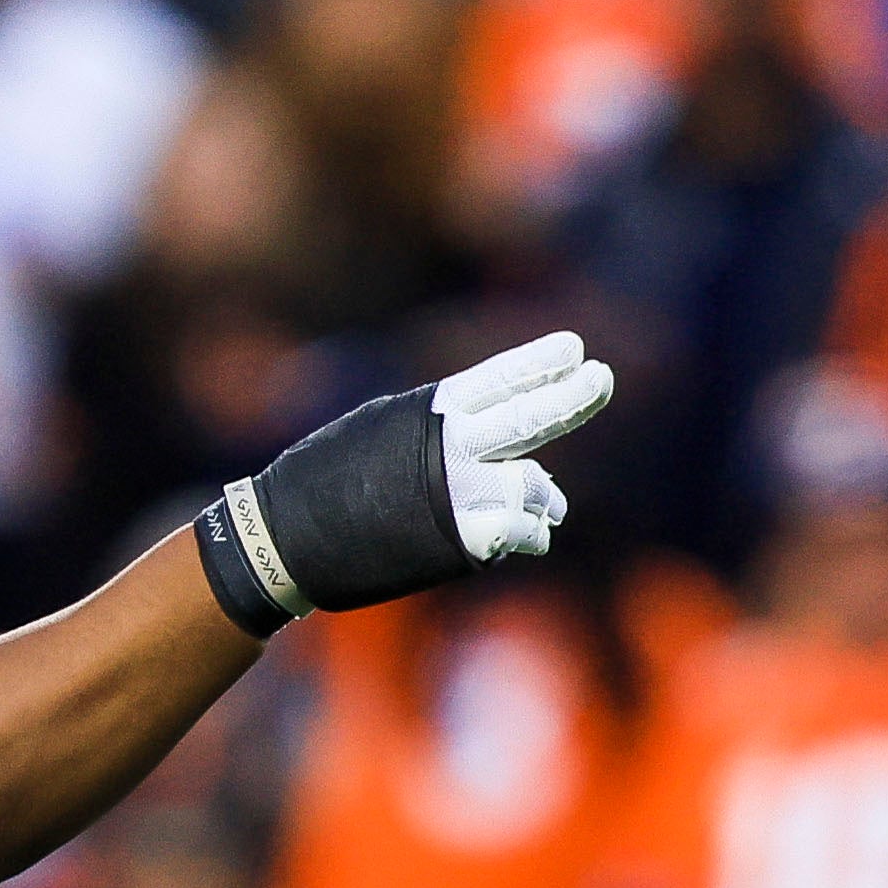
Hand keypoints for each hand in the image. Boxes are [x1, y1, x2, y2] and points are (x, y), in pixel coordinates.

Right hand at [193, 330, 612, 635]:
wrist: (285, 540)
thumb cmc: (323, 486)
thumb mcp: (382, 433)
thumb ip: (443, 434)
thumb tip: (505, 456)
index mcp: (431, 412)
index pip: (498, 379)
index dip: (538, 362)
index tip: (575, 347)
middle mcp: (453, 445)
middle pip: (530, 416)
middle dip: (573, 398)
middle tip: (601, 379)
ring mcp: (463, 491)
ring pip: (536, 487)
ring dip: (543, 499)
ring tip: (545, 508)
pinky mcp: (467, 538)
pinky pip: (525, 533)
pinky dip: (529, 535)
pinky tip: (527, 536)